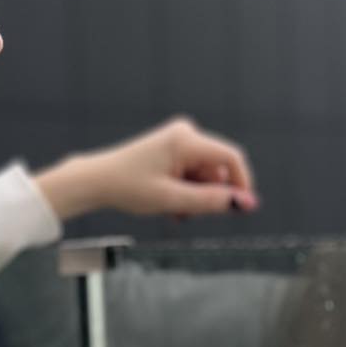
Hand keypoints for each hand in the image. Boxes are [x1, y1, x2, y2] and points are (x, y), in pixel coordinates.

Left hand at [88, 116, 260, 222]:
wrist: (98, 181)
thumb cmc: (128, 187)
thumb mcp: (172, 200)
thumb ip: (211, 201)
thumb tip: (247, 203)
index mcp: (186, 140)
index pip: (230, 158)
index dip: (241, 184)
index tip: (241, 209)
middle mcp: (186, 134)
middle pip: (217, 169)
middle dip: (208, 194)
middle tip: (186, 212)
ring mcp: (179, 140)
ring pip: (206, 175)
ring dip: (196, 196)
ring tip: (173, 209)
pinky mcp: (174, 149)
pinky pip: (194, 172)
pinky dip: (187, 190)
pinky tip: (171, 201)